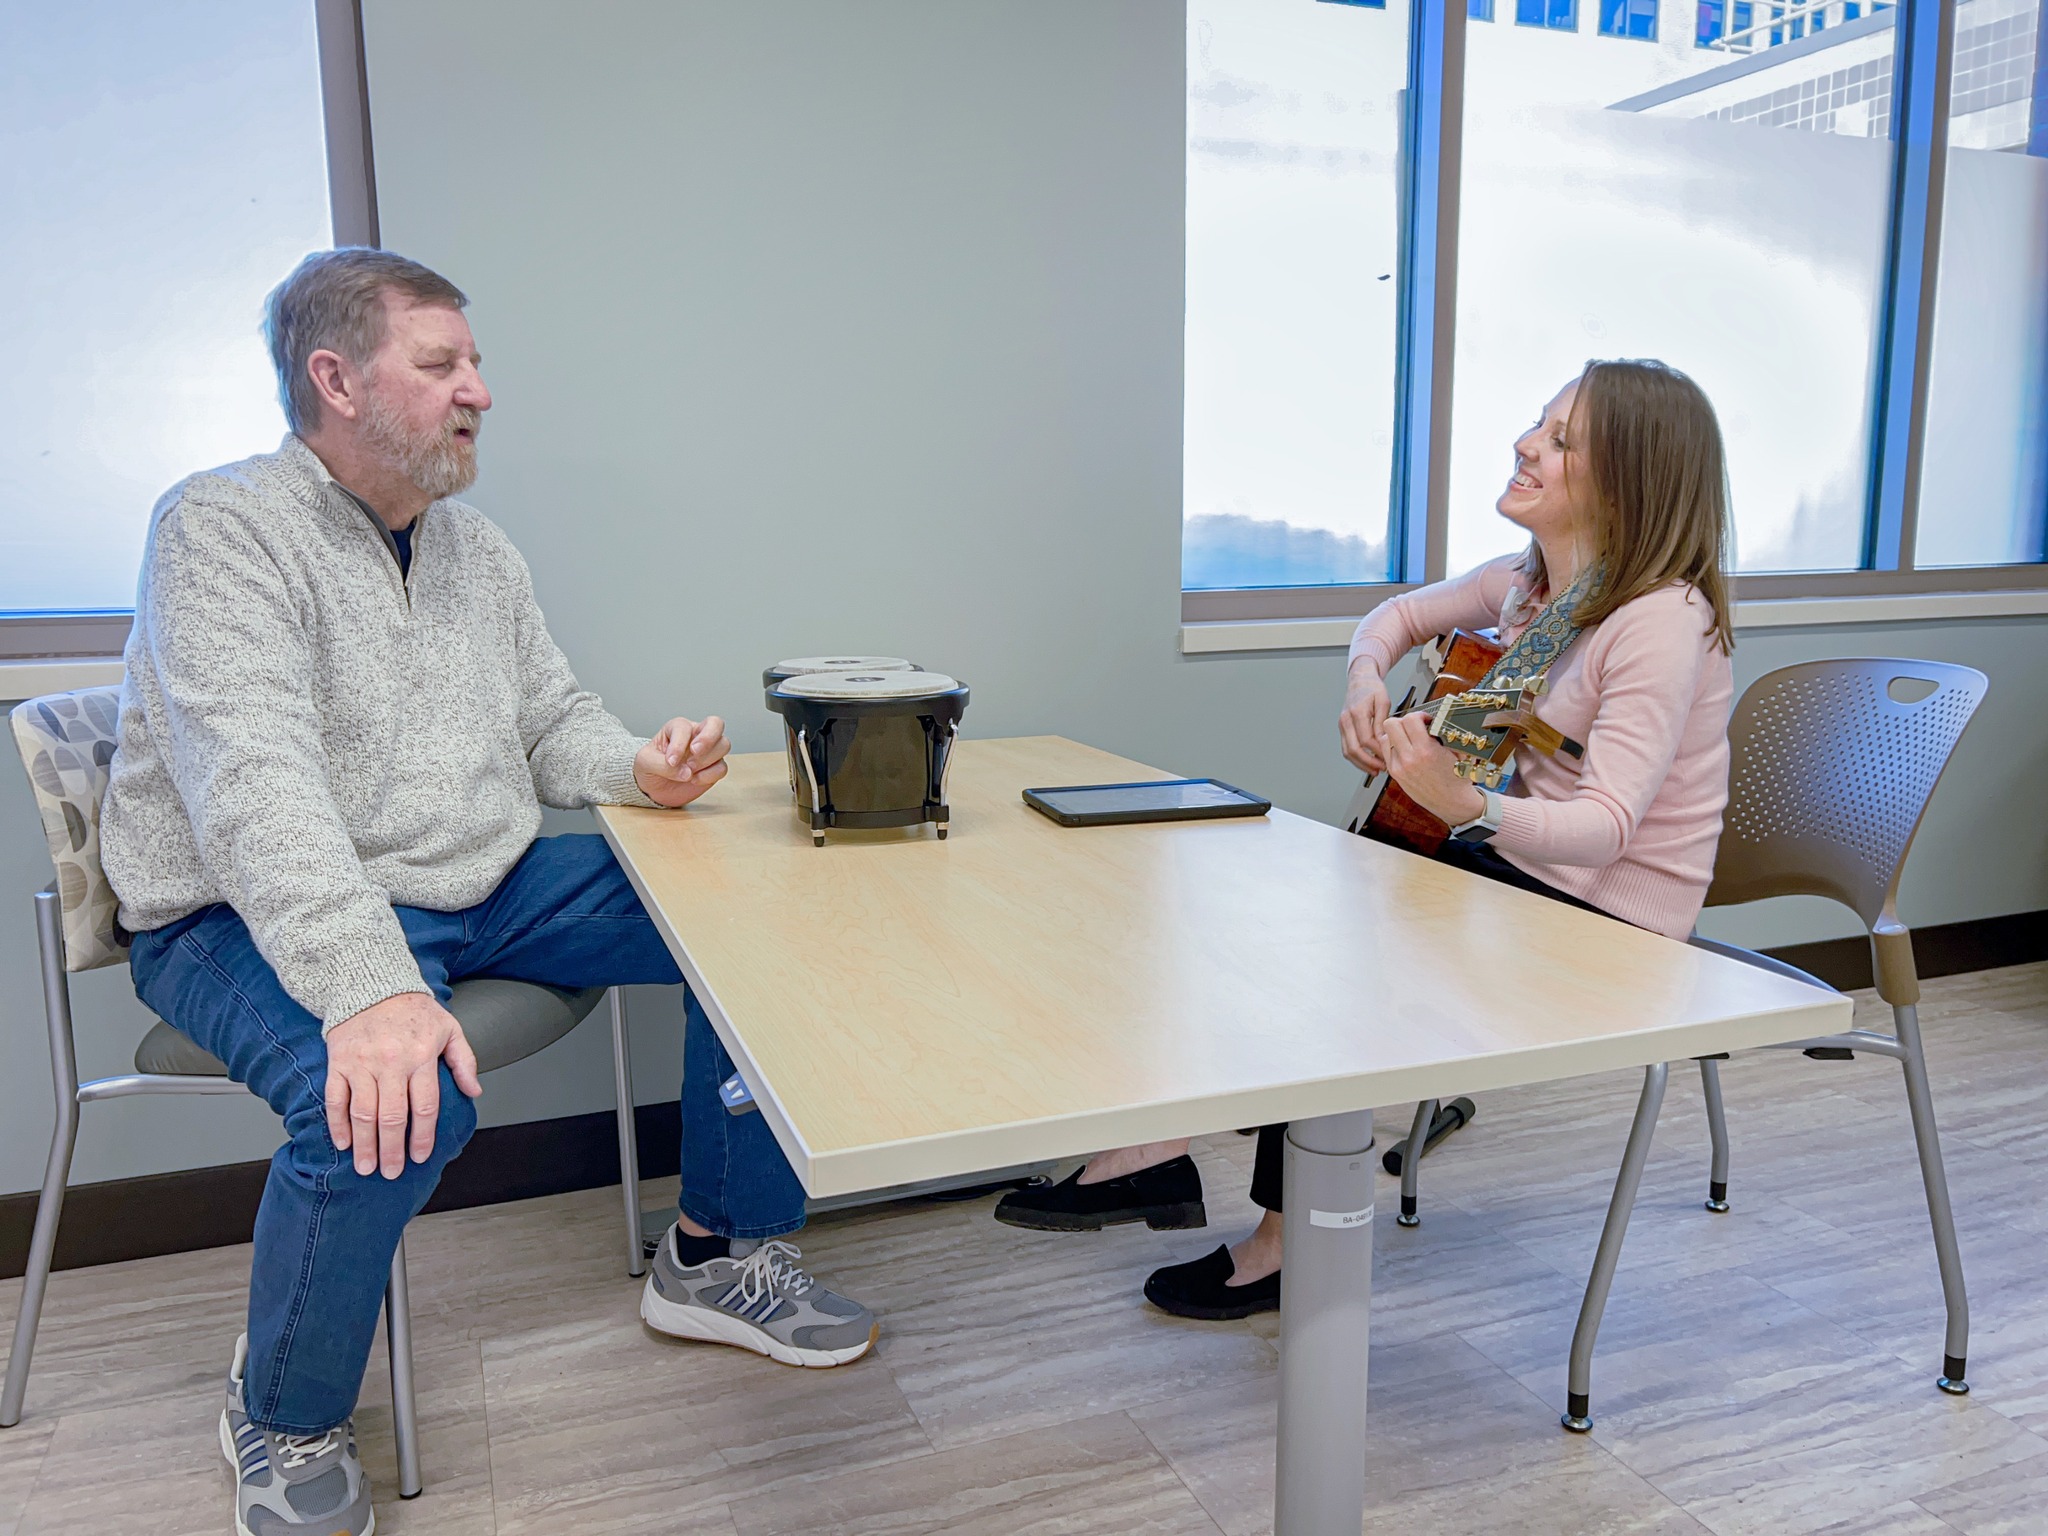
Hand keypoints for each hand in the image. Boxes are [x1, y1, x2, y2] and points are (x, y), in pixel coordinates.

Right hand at [325, 992, 482, 1178]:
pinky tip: (342, 1143)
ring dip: (364, 1145)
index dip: (423, 1136)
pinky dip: (337, 1124)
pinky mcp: (339, 1062)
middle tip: (391, 1173)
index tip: (420, 1157)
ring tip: (366, 1168)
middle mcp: (391, 1063)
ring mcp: (362, 1064)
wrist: (372, 984)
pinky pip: (335, 1099)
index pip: (425, 1106)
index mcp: (421, 1057)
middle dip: (392, 1150)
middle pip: (393, 1117)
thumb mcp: (449, 1029)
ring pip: (363, 1113)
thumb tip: (474, 1092)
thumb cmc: (415, 1010)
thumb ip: (463, 1061)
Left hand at [635, 715, 729, 806]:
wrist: (655, 788)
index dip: (679, 744)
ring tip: (690, 771)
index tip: (671, 761)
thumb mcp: (645, 762)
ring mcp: (708, 751)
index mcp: (678, 727)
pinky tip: (694, 780)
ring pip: (723, 745)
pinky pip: (722, 768)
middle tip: (694, 752)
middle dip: (707, 738)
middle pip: (716, 724)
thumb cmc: (650, 767)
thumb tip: (686, 772)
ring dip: (707, 759)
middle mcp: (696, 735)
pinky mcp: (714, 768)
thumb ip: (662, 764)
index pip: (684, 727)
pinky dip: (709, 775)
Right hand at [1339, 663, 1391, 772]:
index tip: (1389, 757)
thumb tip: (1384, 740)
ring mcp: (1342, 725)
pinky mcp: (1343, 729)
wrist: (1360, 680)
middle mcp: (1346, 720)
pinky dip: (1356, 758)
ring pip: (1347, 752)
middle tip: (1382, 768)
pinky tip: (1367, 763)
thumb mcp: (1383, 701)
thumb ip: (1382, 722)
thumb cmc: (1372, 688)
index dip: (1377, 751)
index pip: (1366, 739)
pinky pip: (1346, 748)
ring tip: (1375, 770)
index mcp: (1356, 712)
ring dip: (1361, 764)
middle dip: (1368, 762)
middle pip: (1354, 749)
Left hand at [1381, 712, 1486, 826]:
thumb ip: (1442, 734)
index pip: (1410, 719)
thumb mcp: (1456, 752)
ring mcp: (1399, 767)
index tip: (1425, 720)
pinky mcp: (1395, 774)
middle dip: (1403, 721)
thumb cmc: (1457, 778)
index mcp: (1426, 751)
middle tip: (1414, 727)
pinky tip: (1406, 749)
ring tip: (1409, 738)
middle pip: (1390, 725)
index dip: (1418, 715)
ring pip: (1384, 737)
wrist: (1453, 802)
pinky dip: (1393, 747)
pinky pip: (1386, 752)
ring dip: (1395, 734)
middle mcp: (1409, 759)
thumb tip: (1433, 719)